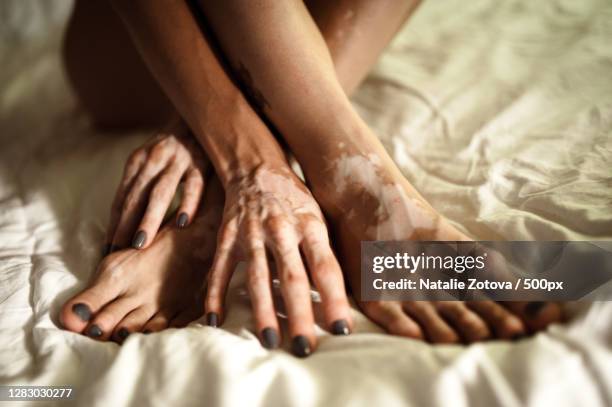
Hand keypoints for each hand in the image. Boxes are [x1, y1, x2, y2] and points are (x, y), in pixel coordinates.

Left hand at [104, 119, 207, 252]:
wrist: (200, 119)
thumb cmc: (173, 149)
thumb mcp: (151, 161)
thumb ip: (140, 185)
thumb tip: (122, 223)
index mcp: (138, 160)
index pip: (122, 197)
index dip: (113, 222)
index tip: (106, 248)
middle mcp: (154, 159)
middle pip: (136, 196)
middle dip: (124, 225)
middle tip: (116, 251)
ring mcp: (178, 160)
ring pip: (160, 193)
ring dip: (148, 219)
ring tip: (140, 243)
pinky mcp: (201, 163)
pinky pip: (194, 186)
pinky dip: (188, 203)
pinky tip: (182, 223)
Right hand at [204, 164, 351, 355]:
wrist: (257, 168)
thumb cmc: (295, 198)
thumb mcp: (318, 217)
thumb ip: (324, 253)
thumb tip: (338, 297)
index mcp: (310, 226)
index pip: (326, 269)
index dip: (335, 299)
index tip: (342, 329)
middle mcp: (282, 230)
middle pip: (293, 278)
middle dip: (300, 315)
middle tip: (306, 348)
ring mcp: (251, 234)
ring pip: (259, 278)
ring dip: (263, 312)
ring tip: (270, 341)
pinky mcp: (227, 237)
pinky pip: (220, 270)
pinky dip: (216, 295)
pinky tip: (215, 321)